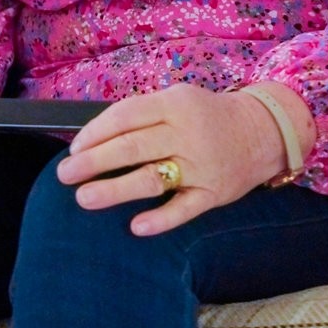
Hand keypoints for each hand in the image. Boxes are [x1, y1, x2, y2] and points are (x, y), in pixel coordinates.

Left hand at [56, 84, 285, 235]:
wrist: (263, 131)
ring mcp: (201, 165)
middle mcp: (187, 133)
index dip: (95, 133)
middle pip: (133, 147)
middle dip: (95, 161)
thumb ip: (142, 116)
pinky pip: (185, 209)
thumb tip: (94, 139)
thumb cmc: (206, 116)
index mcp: (174, 104)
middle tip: (65, 175)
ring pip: (153, 178)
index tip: (74, 149)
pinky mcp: (214, 194)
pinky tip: (136, 227)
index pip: (126, 116)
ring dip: (116, 190)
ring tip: (85, 198)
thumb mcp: (177, 100)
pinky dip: (161, 219)